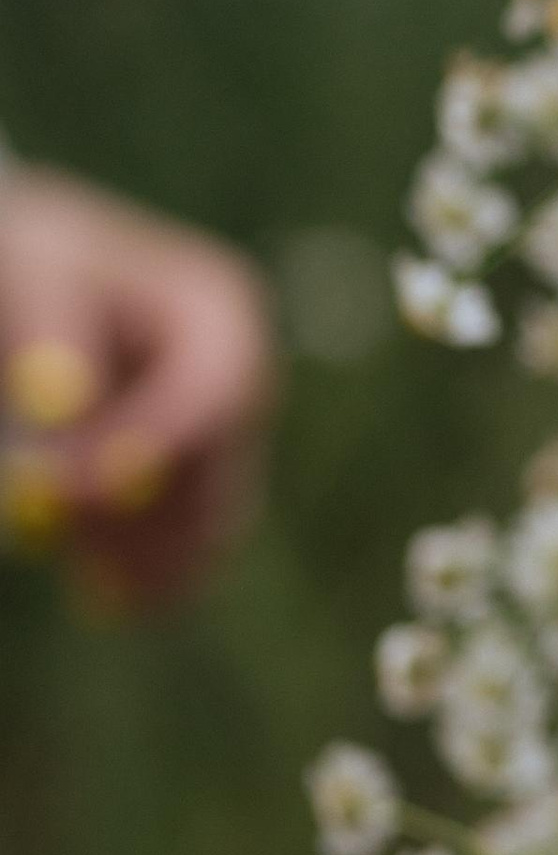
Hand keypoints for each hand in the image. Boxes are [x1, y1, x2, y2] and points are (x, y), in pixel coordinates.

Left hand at [0, 166, 272, 607]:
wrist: (25, 279)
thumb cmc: (26, 260)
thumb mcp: (32, 268)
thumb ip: (53, 328)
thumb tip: (59, 398)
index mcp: (220, 310)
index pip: (219, 388)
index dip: (160, 442)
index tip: (85, 486)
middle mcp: (235, 375)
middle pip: (216, 463)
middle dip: (152, 518)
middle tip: (96, 570)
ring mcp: (214, 432)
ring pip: (205, 514)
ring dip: (149, 554)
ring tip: (89, 576)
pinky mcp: (184, 477)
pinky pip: (183, 537)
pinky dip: (144, 566)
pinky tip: (104, 594)